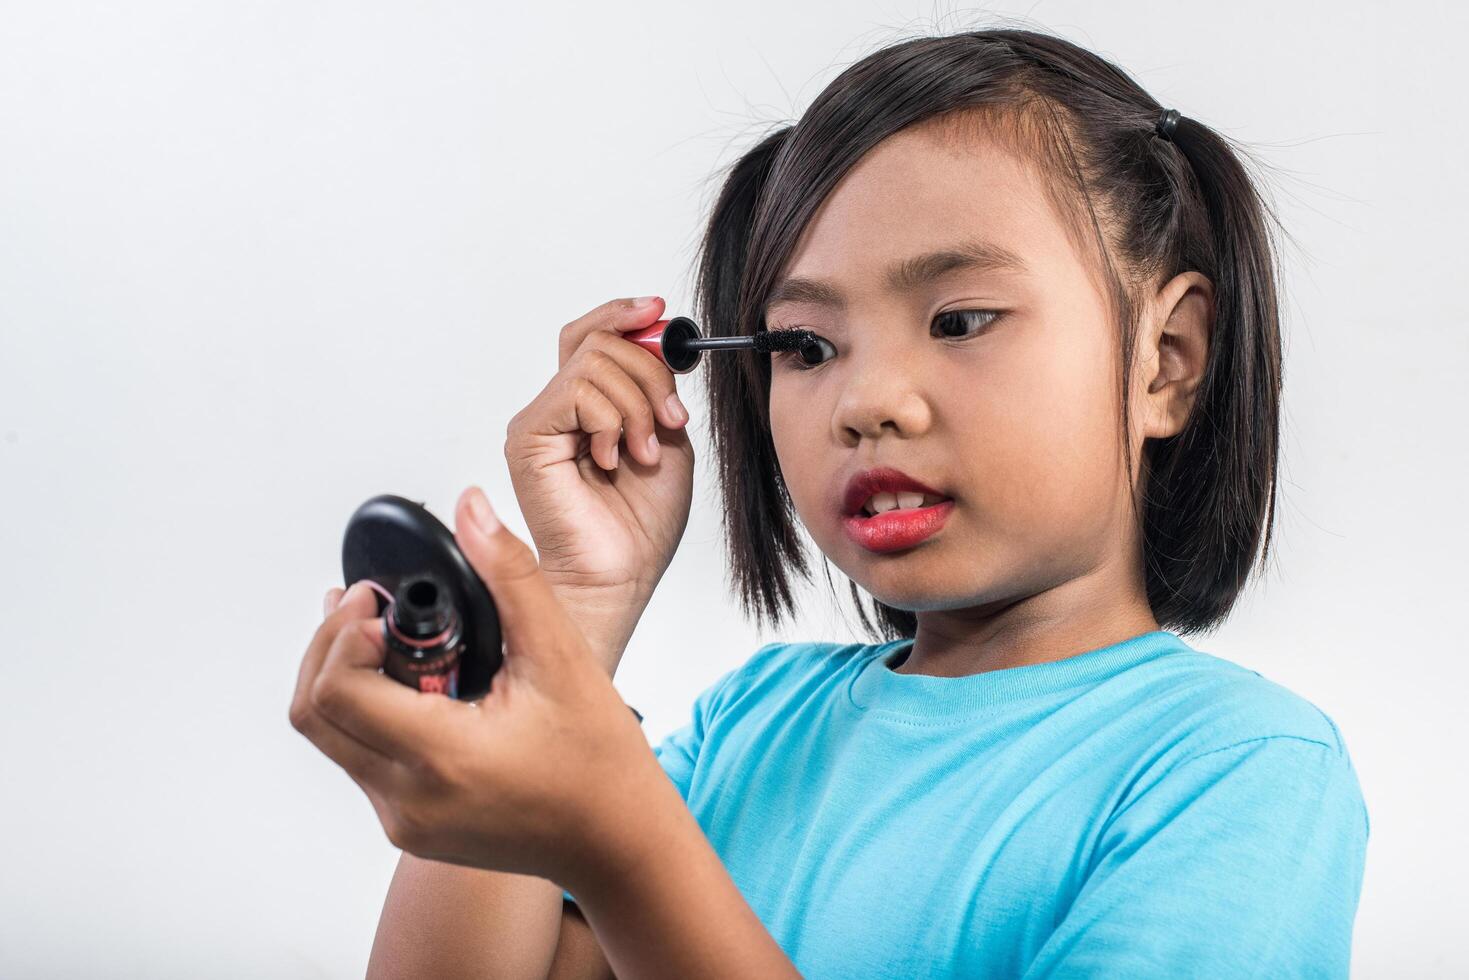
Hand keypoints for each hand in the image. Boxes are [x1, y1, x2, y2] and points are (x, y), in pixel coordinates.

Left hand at [290, 485, 662, 888]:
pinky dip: (368, 714)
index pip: (335, 690)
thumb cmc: (601, 762)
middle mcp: (407, 800)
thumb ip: (510, 575)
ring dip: (344, 681)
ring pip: (330, 739)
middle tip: (371, 612)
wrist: (618, 843)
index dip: (343, 632)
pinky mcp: (409, 828)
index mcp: (439, 757)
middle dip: (330, 648)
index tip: (378, 602)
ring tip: (387, 640)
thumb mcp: (561, 655)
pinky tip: (411, 683)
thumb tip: (471, 510)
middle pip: (313, 714)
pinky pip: (360, 761)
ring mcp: (403, 821)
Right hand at [503, 297, 694, 670]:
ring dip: (636, 406)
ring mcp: (541, 419)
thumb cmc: (641, 522)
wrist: (620, 574)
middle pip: (600, 340)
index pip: (594, 335)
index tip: (660, 310)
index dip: (626, 315)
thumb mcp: (666, 436)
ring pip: (595, 361)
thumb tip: (657, 336)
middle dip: (650, 374)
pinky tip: (611, 458)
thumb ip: (658, 388)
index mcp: (590, 405)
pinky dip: (610, 420)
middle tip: (668, 420)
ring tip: (640, 453)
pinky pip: (577, 391)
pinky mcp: (530, 435)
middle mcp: (559, 406)